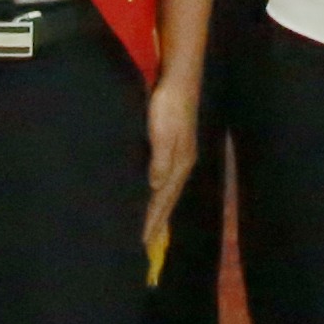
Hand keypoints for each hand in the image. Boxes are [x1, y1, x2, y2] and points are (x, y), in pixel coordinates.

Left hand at [144, 82, 203, 267]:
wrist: (179, 79)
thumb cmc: (168, 106)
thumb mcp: (163, 133)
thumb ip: (160, 161)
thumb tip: (155, 188)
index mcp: (179, 165)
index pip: (163, 201)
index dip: (152, 222)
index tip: (142, 244)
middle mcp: (181, 164)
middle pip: (167, 201)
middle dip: (157, 223)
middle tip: (145, 245)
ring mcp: (179, 155)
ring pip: (166, 192)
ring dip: (158, 211)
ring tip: (149, 228)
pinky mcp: (173, 146)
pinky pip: (164, 179)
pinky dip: (158, 194)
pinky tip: (152, 195)